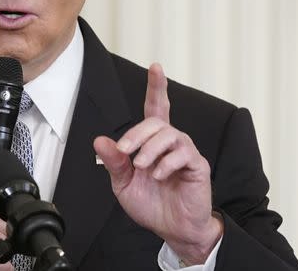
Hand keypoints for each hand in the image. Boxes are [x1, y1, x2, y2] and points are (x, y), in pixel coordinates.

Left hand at [93, 63, 222, 264]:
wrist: (172, 230)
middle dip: (137, 133)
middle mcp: (171, 143)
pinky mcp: (198, 166)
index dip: (156, 87)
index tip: (156, 67)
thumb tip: (100, 140)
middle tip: (125, 151)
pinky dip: (166, 164)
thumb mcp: (124, 184)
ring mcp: (186, 153)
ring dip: (150, 149)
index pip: (156, 109)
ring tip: (142, 167)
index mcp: (154, 143)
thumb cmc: (151, 205)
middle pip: (157, 121)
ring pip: (169, 135)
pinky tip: (158, 176)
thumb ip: (114, 162)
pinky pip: (183, 154)